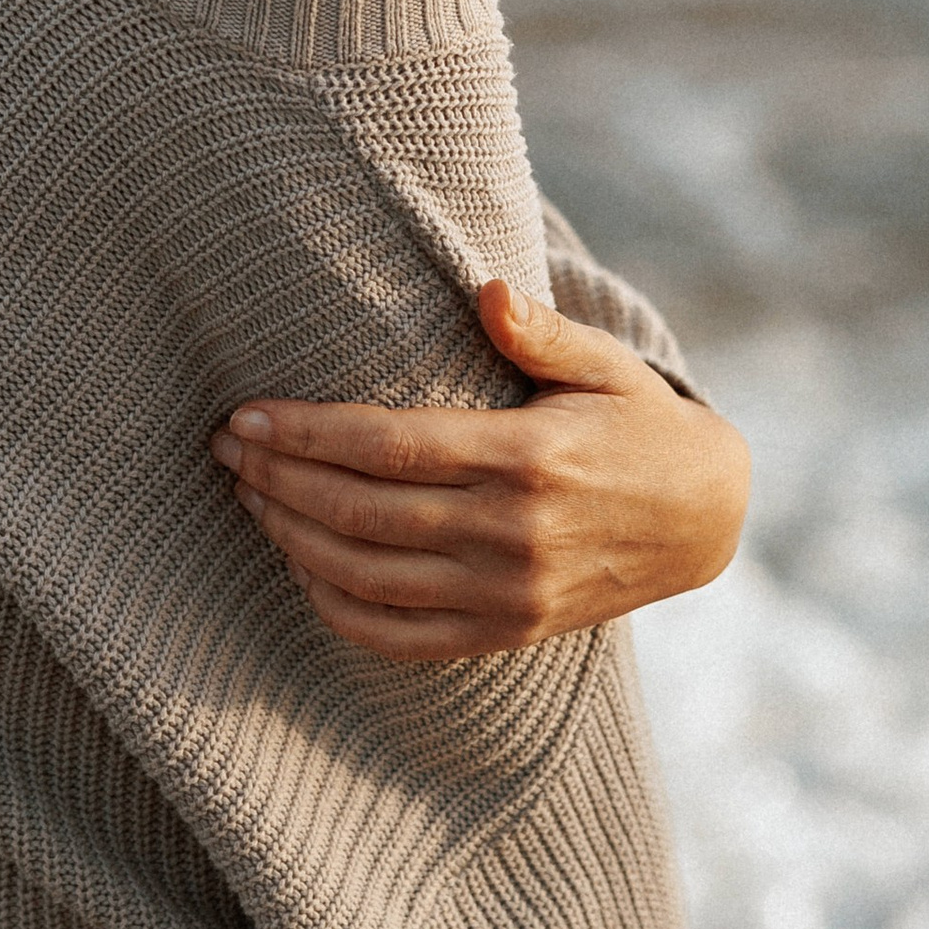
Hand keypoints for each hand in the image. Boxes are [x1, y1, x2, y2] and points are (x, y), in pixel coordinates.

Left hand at [210, 279, 747, 662]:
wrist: (704, 521)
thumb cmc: (637, 424)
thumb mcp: (606, 366)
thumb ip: (541, 331)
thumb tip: (486, 291)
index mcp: (528, 456)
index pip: (388, 446)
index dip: (304, 434)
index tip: (244, 417)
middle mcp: (513, 533)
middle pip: (361, 512)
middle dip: (277, 479)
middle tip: (224, 450)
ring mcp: (507, 594)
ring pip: (367, 577)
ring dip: (292, 538)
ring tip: (249, 497)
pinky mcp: (506, 635)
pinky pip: (399, 637)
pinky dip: (336, 607)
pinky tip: (302, 565)